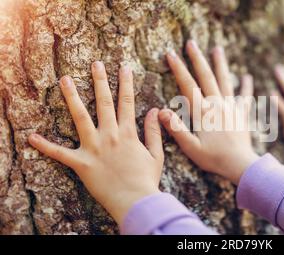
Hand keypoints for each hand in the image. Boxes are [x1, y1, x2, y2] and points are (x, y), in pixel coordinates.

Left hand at [28, 62, 163, 225]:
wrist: (135, 201)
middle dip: (100, 81)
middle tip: (96, 64)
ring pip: (80, 118)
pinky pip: (60, 154)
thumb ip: (154, 131)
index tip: (125, 68)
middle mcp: (110, 136)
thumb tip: (155, 110)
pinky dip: (45, 146)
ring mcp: (94, 148)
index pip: (127, 103)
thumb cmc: (146, 179)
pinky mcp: (82, 164)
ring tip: (65, 80)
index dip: (126, 84)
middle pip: (103, 103)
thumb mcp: (156, 154)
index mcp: (128, 133)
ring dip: (72, 97)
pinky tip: (31, 136)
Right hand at [159, 41, 258, 184]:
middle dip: (197, 59)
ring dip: (220, 64)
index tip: (171, 54)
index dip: (179, 69)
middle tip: (191, 43)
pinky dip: (246, 87)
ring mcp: (231, 108)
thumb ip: (176, 129)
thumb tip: (161, 111)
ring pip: (225, 81)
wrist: (240, 164)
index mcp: (203, 112)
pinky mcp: (242, 115)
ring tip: (217, 49)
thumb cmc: (213, 158)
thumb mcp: (190, 147)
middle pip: (206, 77)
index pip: (188, 85)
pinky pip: (245, 97)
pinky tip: (247, 77)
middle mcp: (217, 105)